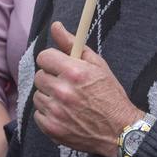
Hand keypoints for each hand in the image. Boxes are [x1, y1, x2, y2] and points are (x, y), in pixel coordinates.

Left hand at [33, 21, 142, 156]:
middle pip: (39, 76)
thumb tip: (56, 26)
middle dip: (52, 78)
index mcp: (75, 72)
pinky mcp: (51, 128)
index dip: (53, 60)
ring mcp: (55, 111)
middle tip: (68, 85)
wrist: (119, 130)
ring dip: (49, 96)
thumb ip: (73, 45)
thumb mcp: (98, 65)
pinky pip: (38, 114)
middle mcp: (63, 91)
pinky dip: (49, 114)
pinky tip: (65, 114)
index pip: (44, 57)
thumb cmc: (111, 96)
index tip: (60, 66)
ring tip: (68, 101)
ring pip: (37, 95)